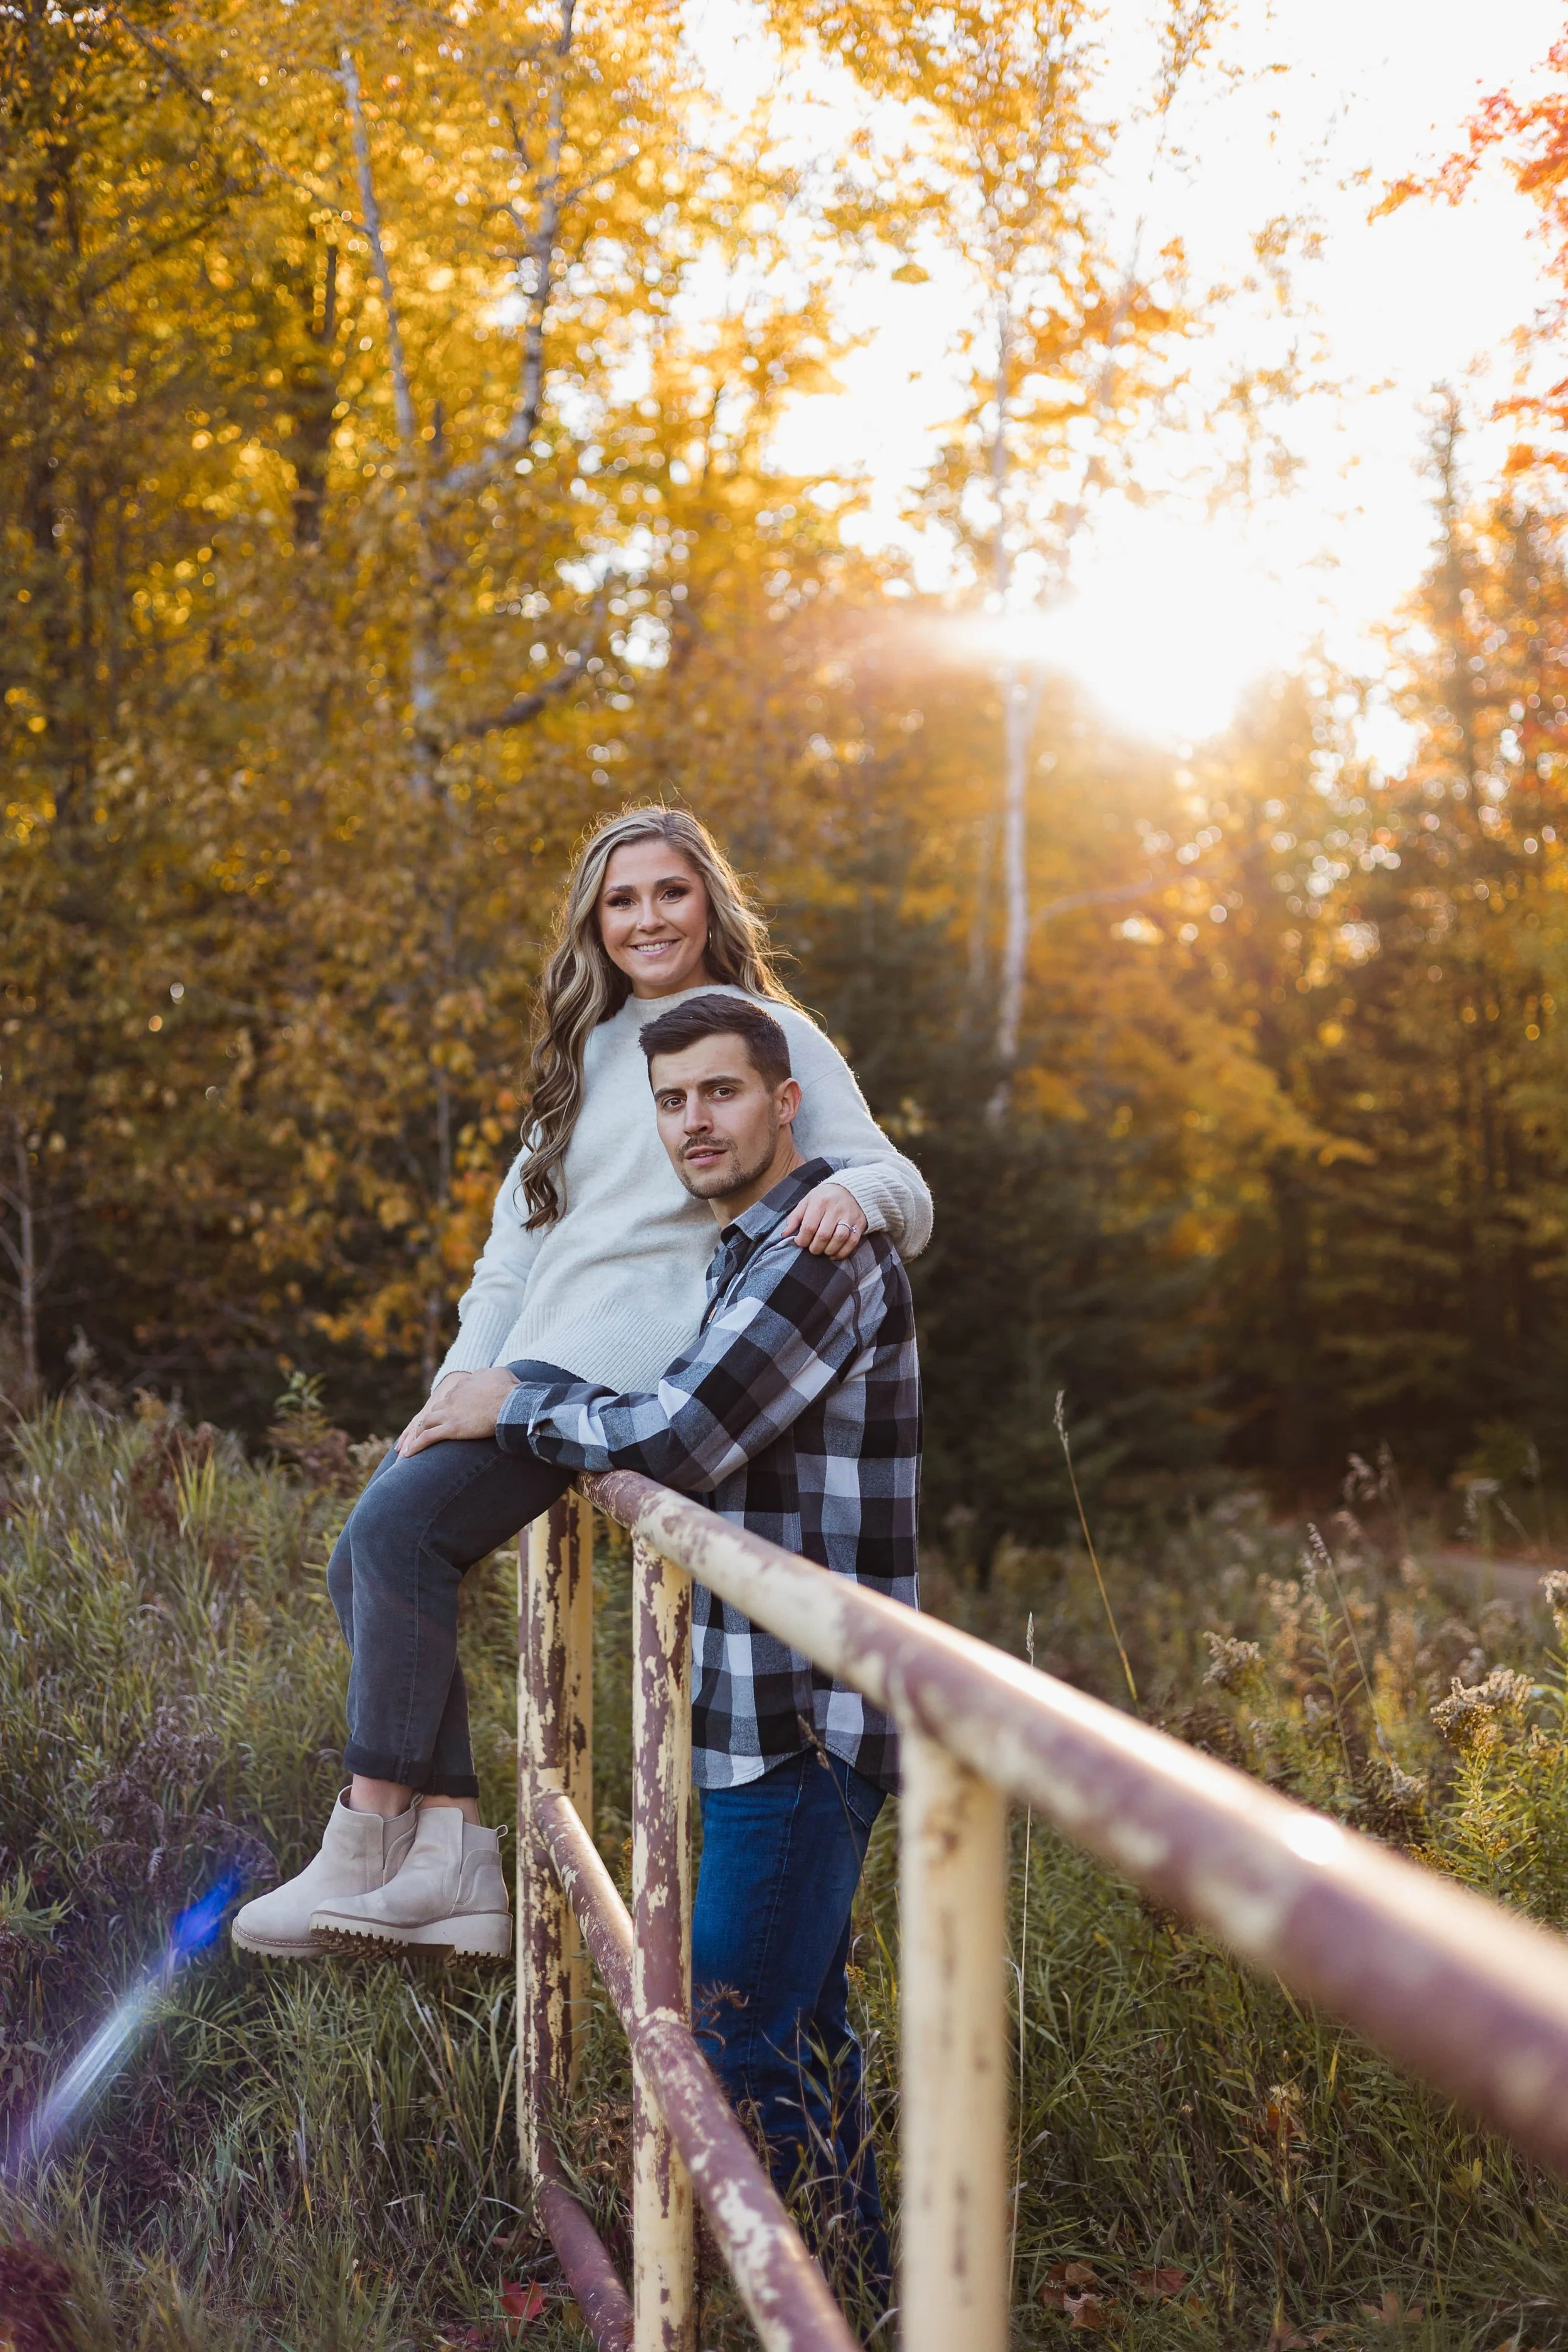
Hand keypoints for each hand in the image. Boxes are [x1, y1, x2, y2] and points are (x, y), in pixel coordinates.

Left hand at [397, 1368, 517, 1455]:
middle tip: (430, 1429)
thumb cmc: (509, 1390)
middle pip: (436, 1408)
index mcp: (463, 1385)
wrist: (510, 1403)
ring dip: (420, 1431)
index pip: (451, 1395)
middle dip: (433, 1418)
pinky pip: (427, 1437)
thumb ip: (487, 1374)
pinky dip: (416, 1445)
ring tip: (416, 1440)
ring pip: (427, 1421)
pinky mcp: (451, 1428)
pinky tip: (409, 1453)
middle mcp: (453, 1397)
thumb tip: (484, 1376)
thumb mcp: (499, 1372)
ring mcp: (450, 1413)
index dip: (450, 1405)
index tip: (451, 1413)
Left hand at [781, 1179, 867, 1260]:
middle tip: (812, 1248)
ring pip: (839, 1239)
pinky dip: (843, 1252)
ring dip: (828, 1250)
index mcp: (819, 1202)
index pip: (809, 1227)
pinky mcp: (859, 1223)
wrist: (850, 1189)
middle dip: (815, 1248)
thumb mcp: (807, 1201)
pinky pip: (852, 1242)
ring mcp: (849, 1216)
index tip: (800, 1242)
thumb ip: (794, 1218)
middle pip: (823, 1235)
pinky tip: (835, 1253)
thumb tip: (784, 1234)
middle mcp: (835, 1208)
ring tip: (823, 1250)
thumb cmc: (824, 1197)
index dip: (802, 1240)